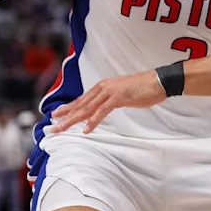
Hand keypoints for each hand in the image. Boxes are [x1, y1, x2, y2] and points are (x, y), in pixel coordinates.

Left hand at [50, 71, 166, 133]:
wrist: (158, 81)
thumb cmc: (143, 88)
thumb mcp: (122, 93)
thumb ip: (111, 99)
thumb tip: (104, 107)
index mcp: (103, 87)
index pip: (82, 100)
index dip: (69, 108)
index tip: (57, 116)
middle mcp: (103, 88)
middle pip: (81, 104)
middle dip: (65, 116)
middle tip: (52, 126)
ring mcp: (110, 92)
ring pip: (87, 108)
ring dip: (73, 120)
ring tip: (62, 128)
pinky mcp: (119, 97)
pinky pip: (102, 111)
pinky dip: (93, 121)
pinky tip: (86, 130)